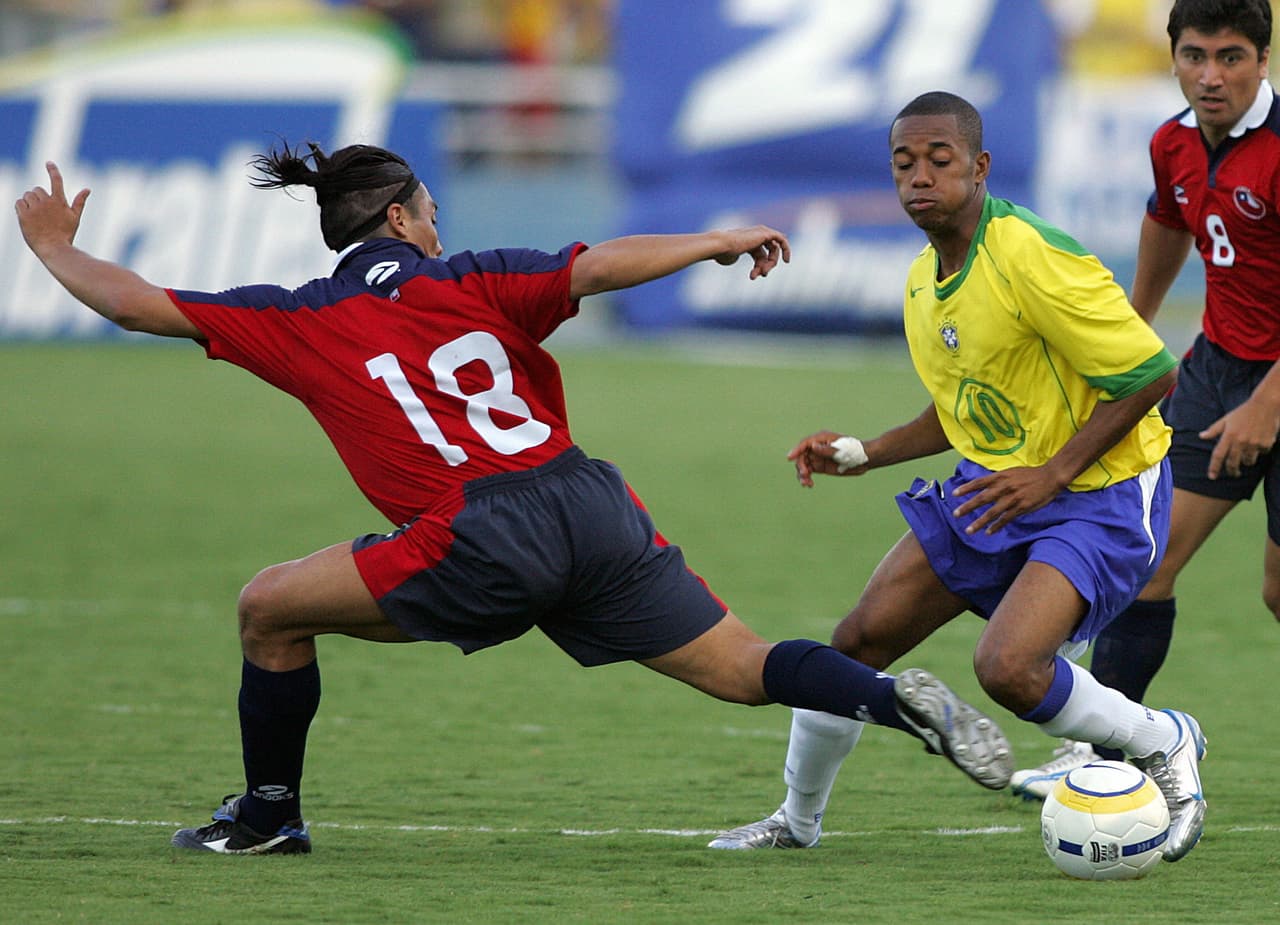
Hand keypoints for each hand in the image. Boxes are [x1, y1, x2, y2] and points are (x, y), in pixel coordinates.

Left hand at [14, 162, 89, 254]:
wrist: (53, 249)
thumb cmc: (65, 234)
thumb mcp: (75, 218)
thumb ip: (80, 202)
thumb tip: (87, 189)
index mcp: (60, 201)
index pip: (56, 181)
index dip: (53, 170)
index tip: (49, 163)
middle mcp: (46, 202)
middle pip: (37, 190)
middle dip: (38, 198)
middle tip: (42, 213)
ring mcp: (35, 208)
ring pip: (27, 196)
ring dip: (29, 203)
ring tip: (36, 217)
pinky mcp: (24, 215)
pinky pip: (19, 203)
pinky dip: (21, 208)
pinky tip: (28, 218)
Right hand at [712, 225, 790, 278]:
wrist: (722, 245)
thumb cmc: (722, 253)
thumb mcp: (729, 257)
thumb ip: (733, 256)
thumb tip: (732, 257)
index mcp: (747, 240)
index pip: (759, 255)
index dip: (759, 266)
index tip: (754, 276)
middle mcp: (755, 235)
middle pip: (768, 253)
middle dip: (766, 266)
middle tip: (762, 275)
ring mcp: (761, 232)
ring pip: (774, 250)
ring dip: (770, 263)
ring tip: (764, 272)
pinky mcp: (766, 233)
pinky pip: (782, 240)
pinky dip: (786, 250)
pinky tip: (786, 260)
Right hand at [787, 430, 867, 486]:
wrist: (862, 461)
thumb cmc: (853, 451)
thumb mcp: (840, 450)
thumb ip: (826, 449)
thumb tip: (813, 446)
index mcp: (821, 439)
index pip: (805, 444)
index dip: (796, 450)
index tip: (789, 458)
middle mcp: (816, 447)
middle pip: (801, 456)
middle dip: (800, 466)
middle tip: (805, 475)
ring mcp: (817, 457)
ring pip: (803, 465)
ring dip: (802, 474)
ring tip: (806, 483)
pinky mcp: (819, 467)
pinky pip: (808, 472)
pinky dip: (806, 479)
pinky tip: (809, 485)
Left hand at [951, 465, 1065, 533]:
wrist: (1050, 477)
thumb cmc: (1030, 474)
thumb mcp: (1011, 472)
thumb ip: (998, 479)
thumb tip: (984, 486)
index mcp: (1001, 477)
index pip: (979, 482)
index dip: (966, 488)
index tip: (954, 494)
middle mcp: (1004, 487)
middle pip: (982, 498)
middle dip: (967, 507)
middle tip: (956, 514)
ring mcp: (1012, 498)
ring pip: (992, 512)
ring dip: (979, 522)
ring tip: (969, 530)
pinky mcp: (1021, 507)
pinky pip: (1006, 519)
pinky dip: (996, 526)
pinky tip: (989, 532)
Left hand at [1202, 398, 1279, 478]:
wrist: (1266, 405)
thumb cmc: (1244, 412)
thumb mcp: (1226, 419)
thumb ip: (1214, 429)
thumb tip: (1201, 436)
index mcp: (1229, 435)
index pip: (1218, 455)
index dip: (1214, 467)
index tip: (1212, 477)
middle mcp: (1240, 441)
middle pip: (1233, 463)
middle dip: (1232, 471)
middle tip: (1233, 473)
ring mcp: (1254, 443)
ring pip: (1248, 461)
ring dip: (1246, 461)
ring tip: (1246, 456)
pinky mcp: (1266, 443)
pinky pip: (1262, 453)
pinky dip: (1260, 451)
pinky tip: (1260, 443)